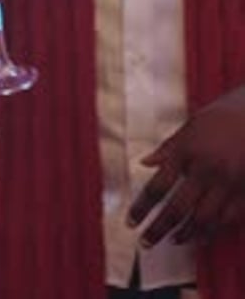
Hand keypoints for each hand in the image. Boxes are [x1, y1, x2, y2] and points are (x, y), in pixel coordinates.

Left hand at [127, 86, 244, 246]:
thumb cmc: (222, 116)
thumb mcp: (191, 125)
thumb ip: (168, 148)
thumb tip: (144, 163)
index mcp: (187, 151)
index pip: (157, 186)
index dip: (142, 208)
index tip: (131, 222)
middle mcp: (205, 170)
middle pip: (177, 209)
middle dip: (158, 228)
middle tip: (145, 242)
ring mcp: (227, 183)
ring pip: (203, 220)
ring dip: (185, 234)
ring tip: (173, 240)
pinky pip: (227, 220)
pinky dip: (212, 232)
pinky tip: (201, 236)